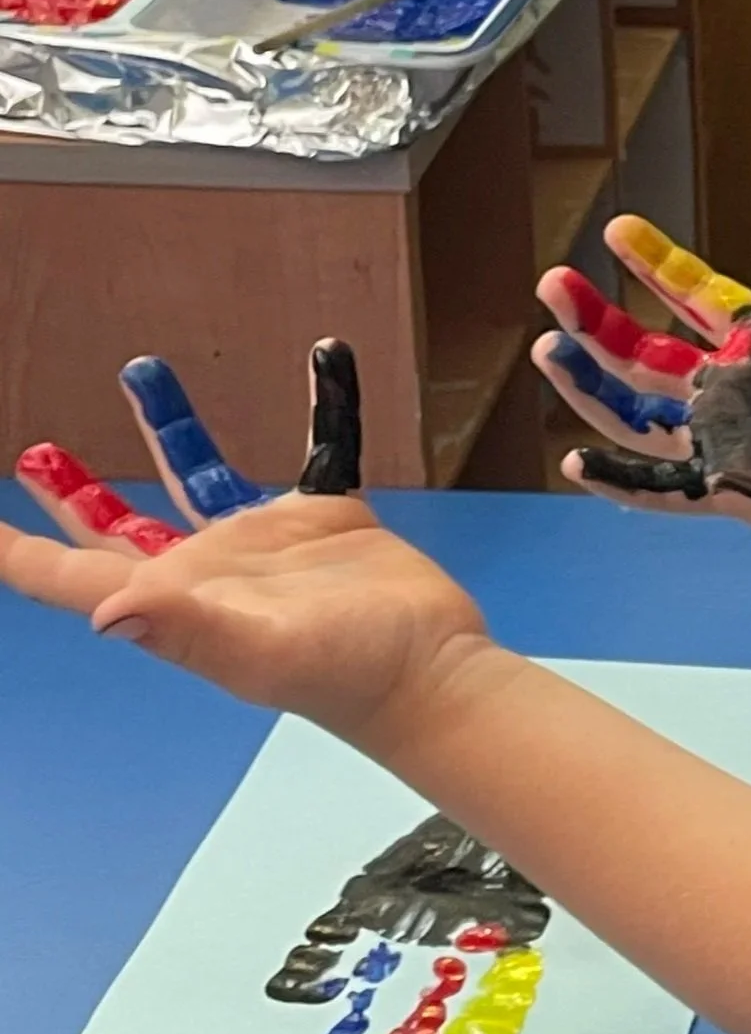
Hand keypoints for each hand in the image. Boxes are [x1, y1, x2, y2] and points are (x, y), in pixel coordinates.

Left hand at [0, 342, 492, 746]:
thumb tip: (106, 614)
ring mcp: (262, 541)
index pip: (67, 574)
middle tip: (34, 455)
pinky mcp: (323, 515)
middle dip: (70, 495)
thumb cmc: (346, 674)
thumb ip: (187, 628)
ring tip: (143, 371)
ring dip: (170, 426)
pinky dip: (325, 403)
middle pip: (116, 527)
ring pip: (199, 472)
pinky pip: (319, 445)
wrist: (427, 667)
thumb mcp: (260, 654)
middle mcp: (206, 568)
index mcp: (171, 598)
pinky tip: (326, 359)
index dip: (15, 552)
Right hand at [534, 209, 750, 575]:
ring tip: (549, 346)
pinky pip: (662, 488)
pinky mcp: (735, 490)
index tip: (619, 229)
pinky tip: (575, 462)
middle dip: (597, 319)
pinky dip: (618, 480)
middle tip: (553, 280)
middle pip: (647, 353)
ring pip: (638, 414)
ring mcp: (730, 443)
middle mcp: (738, 394)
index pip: (699, 297)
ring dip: (591, 385)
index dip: (658, 264)